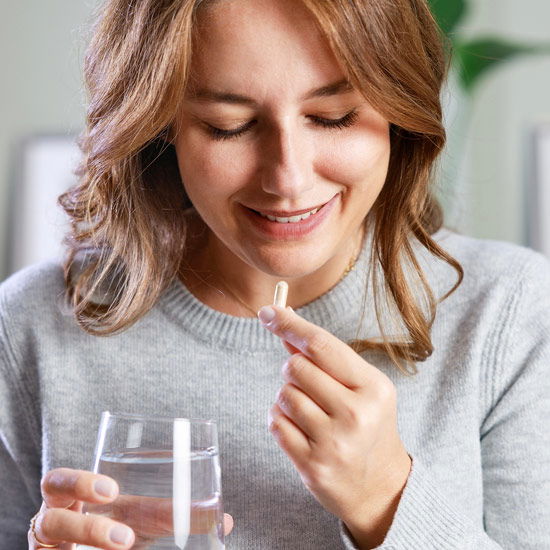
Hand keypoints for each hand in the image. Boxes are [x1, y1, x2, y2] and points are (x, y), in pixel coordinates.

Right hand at [30, 468, 233, 548]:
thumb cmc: (117, 529)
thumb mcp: (142, 521)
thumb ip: (175, 515)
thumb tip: (226, 519)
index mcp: (72, 500)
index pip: (59, 482)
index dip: (78, 482)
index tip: (112, 490)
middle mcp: (53, 523)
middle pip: (47, 513)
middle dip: (83, 519)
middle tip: (122, 527)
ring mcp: (49, 549)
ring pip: (49, 539)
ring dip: (89, 538)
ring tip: (124, 545)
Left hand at [258, 305, 410, 543]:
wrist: (380, 486)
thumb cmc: (368, 425)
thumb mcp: (360, 387)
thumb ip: (324, 357)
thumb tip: (284, 324)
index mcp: (373, 387)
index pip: (321, 345)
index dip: (290, 325)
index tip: (268, 312)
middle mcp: (356, 414)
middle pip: (296, 367)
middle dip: (294, 370)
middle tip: (310, 385)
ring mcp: (334, 442)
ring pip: (283, 395)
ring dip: (288, 397)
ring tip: (311, 412)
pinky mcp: (312, 465)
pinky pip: (275, 423)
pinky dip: (280, 420)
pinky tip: (301, 430)